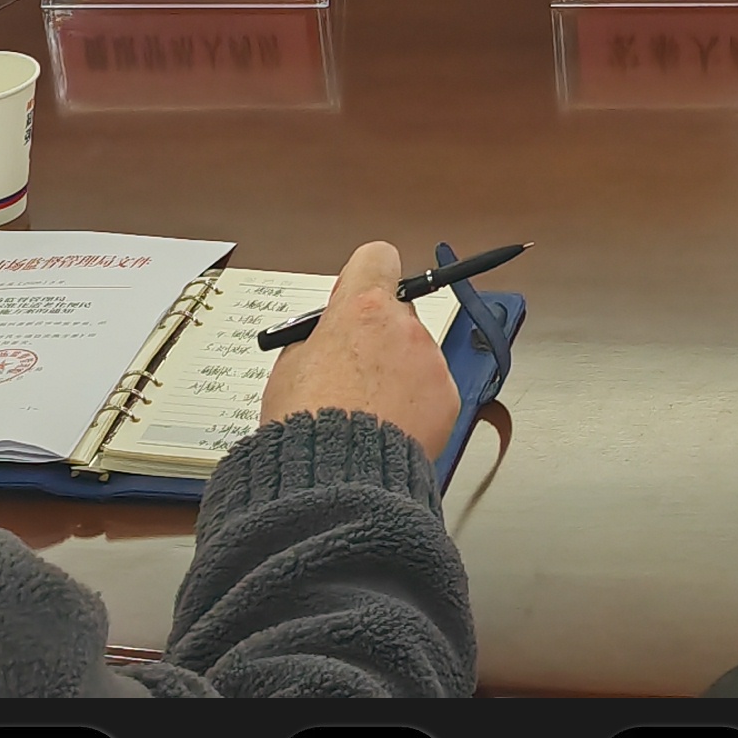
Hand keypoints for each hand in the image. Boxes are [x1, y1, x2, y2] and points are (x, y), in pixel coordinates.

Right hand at [263, 239, 463, 463]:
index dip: (364, 276)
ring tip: (367, 410)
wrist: (336, 480)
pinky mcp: (448, 396)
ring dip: (397, 372)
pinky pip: (432, 388)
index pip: (378, 256)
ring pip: (415, 353)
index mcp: (362, 307)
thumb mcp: (289, 365)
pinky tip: (387, 426)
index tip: (356, 295)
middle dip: (378, 334)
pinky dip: (415, 403)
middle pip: (396, 312)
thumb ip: (316, 337)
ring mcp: (429, 360)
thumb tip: (327, 333)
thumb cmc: (308, 426)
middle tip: (354, 370)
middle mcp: (403, 326)